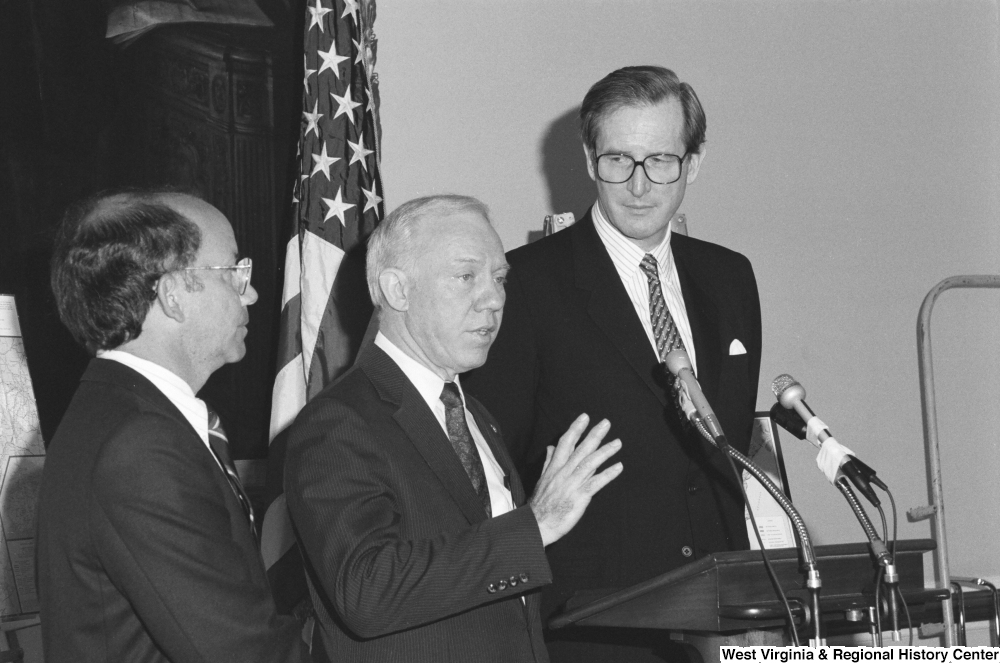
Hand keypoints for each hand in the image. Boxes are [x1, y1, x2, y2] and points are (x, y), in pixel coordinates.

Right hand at [529, 414, 621, 546]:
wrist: (537, 525)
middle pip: (580, 449)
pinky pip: (595, 483)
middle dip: (594, 435)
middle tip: (606, 423)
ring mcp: (571, 485)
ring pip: (590, 463)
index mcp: (554, 468)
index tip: (585, 417)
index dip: (575, 429)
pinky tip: (618, 467)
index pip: (565, 443)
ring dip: (605, 452)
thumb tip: (551, 447)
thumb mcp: (542, 479)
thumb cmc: (540, 505)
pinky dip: (607, 474)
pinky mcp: (579, 497)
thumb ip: (548, 462)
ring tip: (617, 443)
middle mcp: (563, 473)